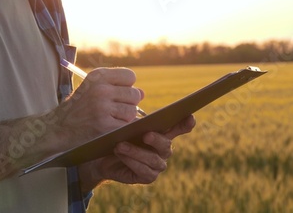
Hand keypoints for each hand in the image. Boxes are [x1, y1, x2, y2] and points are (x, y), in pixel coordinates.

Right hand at [52, 68, 142, 150]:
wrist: (57, 128)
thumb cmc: (77, 109)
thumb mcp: (91, 89)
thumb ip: (116, 88)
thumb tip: (142, 93)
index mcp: (97, 76)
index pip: (130, 76)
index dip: (127, 87)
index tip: (117, 95)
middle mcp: (100, 89)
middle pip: (134, 94)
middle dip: (128, 104)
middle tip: (114, 110)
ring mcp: (102, 107)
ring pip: (132, 111)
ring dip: (126, 118)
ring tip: (111, 120)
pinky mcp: (104, 125)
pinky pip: (127, 126)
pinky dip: (122, 129)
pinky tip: (111, 129)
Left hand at [79, 115, 195, 190]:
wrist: (102, 158)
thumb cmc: (117, 137)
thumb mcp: (124, 127)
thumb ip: (136, 123)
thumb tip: (139, 114)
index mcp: (162, 134)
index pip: (180, 127)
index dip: (186, 123)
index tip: (190, 116)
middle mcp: (163, 150)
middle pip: (166, 145)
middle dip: (156, 139)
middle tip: (145, 134)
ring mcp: (157, 165)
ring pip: (152, 159)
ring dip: (135, 151)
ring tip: (120, 145)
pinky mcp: (148, 177)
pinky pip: (143, 170)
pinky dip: (131, 161)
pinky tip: (121, 154)